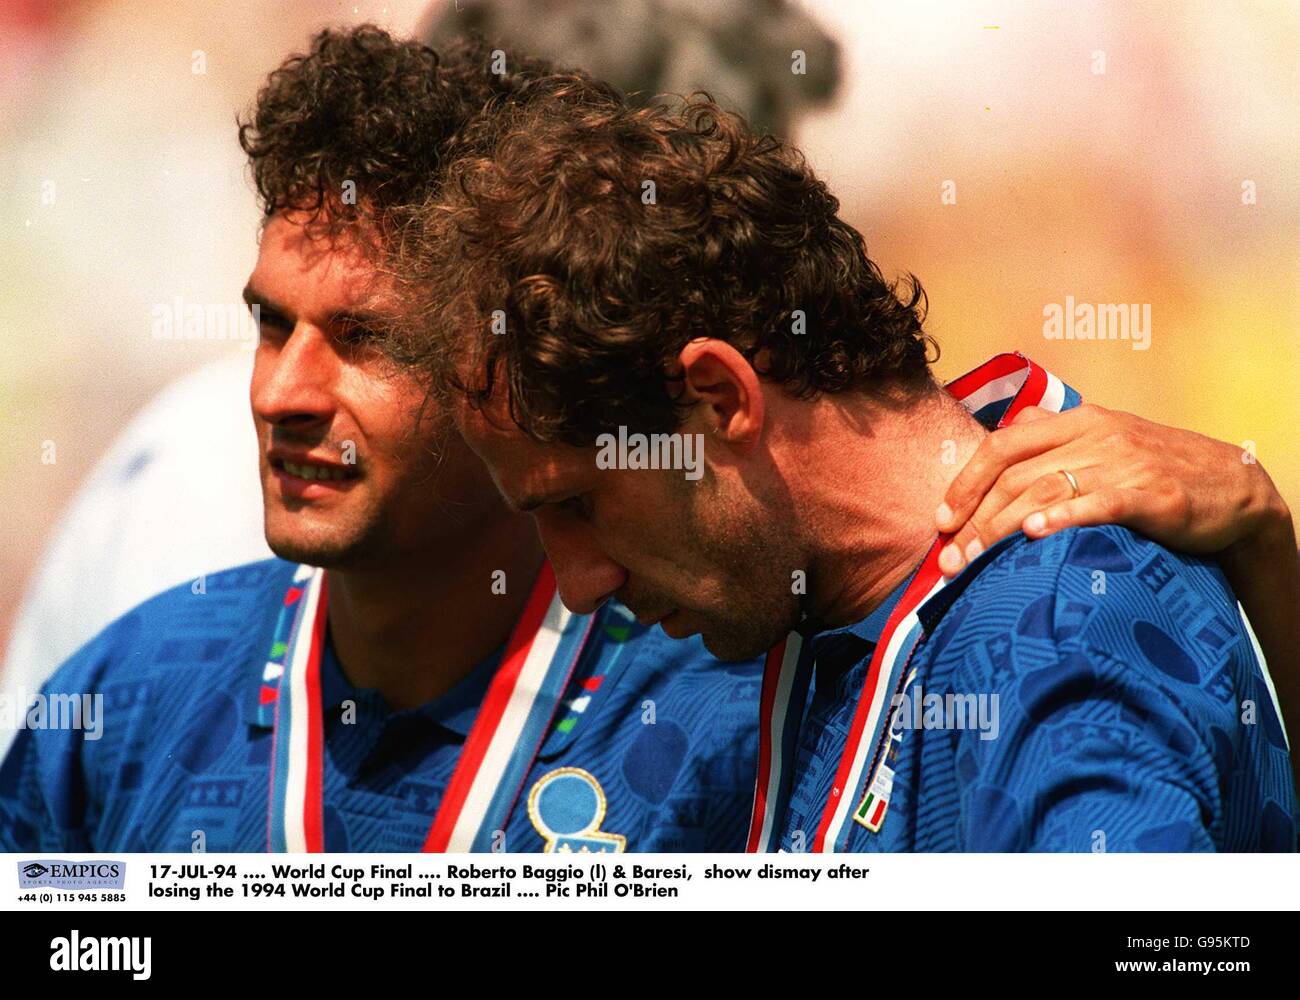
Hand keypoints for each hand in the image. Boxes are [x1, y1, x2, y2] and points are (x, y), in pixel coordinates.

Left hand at [935, 403, 1291, 577]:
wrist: (1234, 484)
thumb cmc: (1155, 468)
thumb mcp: (1103, 440)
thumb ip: (1054, 439)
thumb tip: (1005, 439)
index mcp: (1076, 421)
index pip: (1003, 446)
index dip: (965, 482)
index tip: (940, 520)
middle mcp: (1095, 436)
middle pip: (1016, 477)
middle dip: (975, 521)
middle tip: (949, 561)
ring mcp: (1124, 464)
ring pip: (1046, 491)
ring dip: (1002, 529)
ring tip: (974, 562)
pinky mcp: (1154, 495)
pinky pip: (1102, 503)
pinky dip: (1066, 516)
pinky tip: (1036, 534)